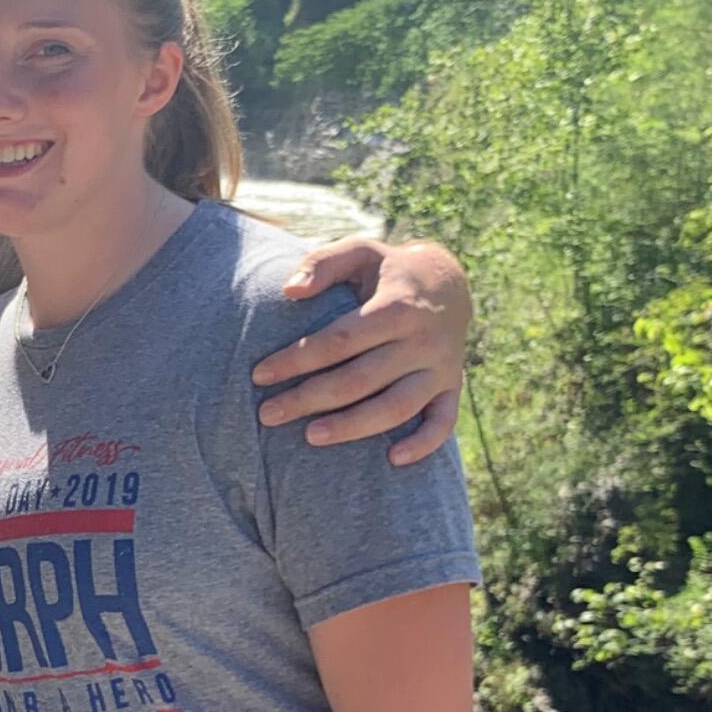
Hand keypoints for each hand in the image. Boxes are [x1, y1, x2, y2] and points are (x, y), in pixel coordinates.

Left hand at [254, 238, 471, 464]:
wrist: (449, 283)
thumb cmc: (388, 270)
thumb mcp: (360, 251)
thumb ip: (323, 263)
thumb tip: (288, 291)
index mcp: (397, 306)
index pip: (339, 340)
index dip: (297, 359)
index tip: (259, 374)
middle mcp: (422, 340)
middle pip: (360, 378)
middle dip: (310, 399)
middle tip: (267, 414)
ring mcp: (440, 367)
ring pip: (397, 407)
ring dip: (354, 426)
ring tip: (310, 437)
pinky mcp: (451, 387)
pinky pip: (443, 422)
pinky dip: (423, 444)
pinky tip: (392, 460)